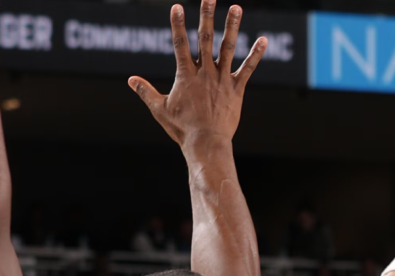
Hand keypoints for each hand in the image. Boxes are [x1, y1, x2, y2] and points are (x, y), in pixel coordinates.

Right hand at [128, 1, 265, 147]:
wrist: (206, 143)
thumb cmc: (182, 128)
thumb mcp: (159, 109)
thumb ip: (145, 91)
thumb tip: (130, 80)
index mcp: (186, 75)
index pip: (179, 44)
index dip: (177, 24)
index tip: (177, 6)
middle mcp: (205, 73)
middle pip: (205, 39)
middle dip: (207, 16)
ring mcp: (222, 80)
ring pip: (228, 48)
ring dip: (232, 27)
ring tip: (236, 8)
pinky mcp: (236, 90)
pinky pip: (248, 69)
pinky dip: (256, 54)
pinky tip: (264, 39)